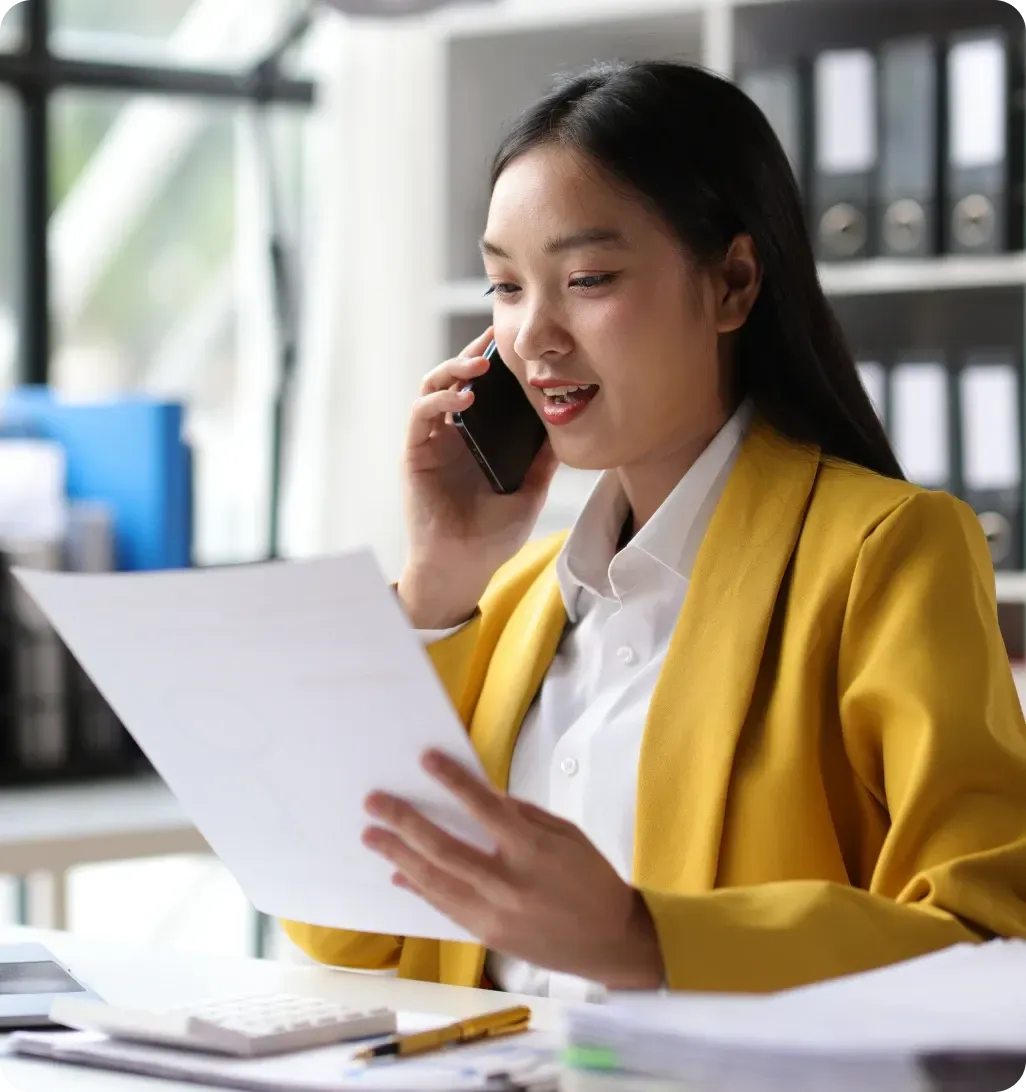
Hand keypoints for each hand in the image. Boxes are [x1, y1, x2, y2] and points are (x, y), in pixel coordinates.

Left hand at [362, 751, 663, 989]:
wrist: (611, 942)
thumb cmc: (592, 879)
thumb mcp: (565, 834)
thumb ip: (521, 815)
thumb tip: (480, 797)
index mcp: (534, 852)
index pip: (485, 809)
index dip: (454, 781)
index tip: (426, 760)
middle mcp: (509, 884)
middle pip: (444, 850)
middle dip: (404, 823)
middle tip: (375, 803)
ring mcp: (494, 915)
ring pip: (434, 882)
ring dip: (399, 856)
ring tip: (372, 836)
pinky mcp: (487, 937)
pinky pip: (443, 908)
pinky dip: (419, 888)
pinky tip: (399, 873)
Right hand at [398, 327, 558, 628]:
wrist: (465, 567)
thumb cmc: (493, 534)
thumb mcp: (530, 491)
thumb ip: (544, 460)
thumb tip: (567, 425)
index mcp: (477, 437)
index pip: (483, 388)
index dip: (494, 362)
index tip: (514, 342)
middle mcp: (452, 433)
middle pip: (456, 378)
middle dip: (474, 354)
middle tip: (495, 339)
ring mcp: (432, 441)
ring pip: (433, 387)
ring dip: (453, 370)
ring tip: (479, 366)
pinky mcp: (415, 454)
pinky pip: (421, 416)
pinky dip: (440, 400)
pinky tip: (464, 399)